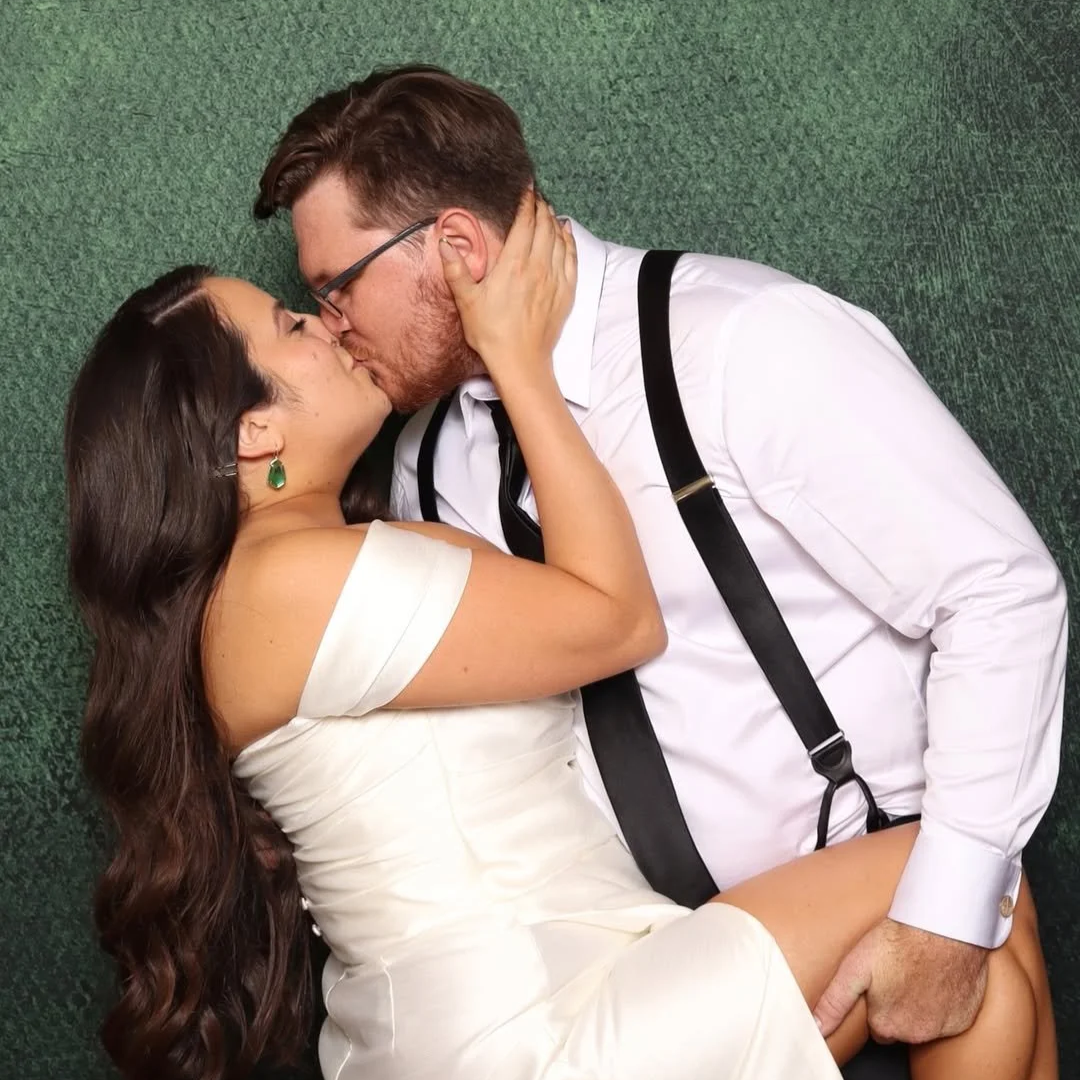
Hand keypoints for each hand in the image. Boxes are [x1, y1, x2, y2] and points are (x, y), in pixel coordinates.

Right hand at [439, 191, 576, 381]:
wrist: (520, 361)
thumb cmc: (492, 334)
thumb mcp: (467, 301)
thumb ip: (456, 269)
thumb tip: (444, 243)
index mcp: (514, 264)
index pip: (525, 222)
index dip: (526, 202)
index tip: (526, 189)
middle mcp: (538, 267)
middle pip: (545, 226)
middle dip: (541, 208)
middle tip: (537, 197)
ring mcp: (555, 280)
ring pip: (560, 240)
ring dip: (554, 222)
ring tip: (549, 211)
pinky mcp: (566, 294)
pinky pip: (572, 259)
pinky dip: (569, 243)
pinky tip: (566, 235)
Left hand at [813, 918, 988, 1043]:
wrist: (942, 928)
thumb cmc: (898, 942)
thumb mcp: (854, 968)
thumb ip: (835, 1002)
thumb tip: (816, 1027)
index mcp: (886, 1025)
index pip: (877, 1027)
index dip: (878, 1002)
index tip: (881, 983)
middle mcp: (916, 1034)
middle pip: (900, 1027)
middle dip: (898, 1007)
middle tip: (899, 975)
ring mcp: (943, 1027)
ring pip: (924, 1023)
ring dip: (920, 1006)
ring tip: (917, 973)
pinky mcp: (964, 1017)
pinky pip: (950, 1018)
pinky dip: (944, 1003)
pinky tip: (937, 979)